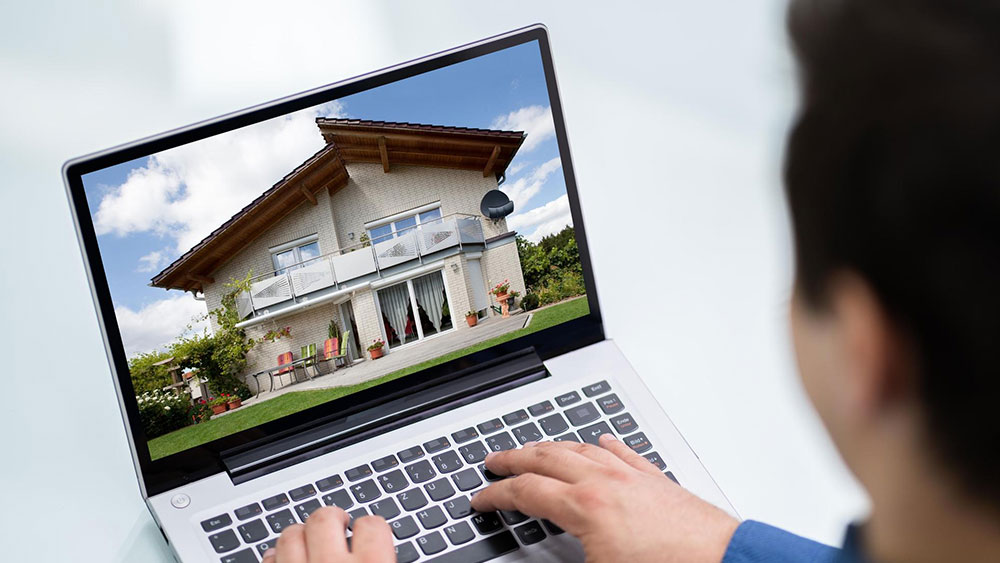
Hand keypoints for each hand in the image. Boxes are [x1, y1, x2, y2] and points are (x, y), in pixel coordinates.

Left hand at [261, 508, 393, 562]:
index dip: (370, 527)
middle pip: (324, 518)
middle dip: (331, 518)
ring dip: (299, 535)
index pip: (372, 526)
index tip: (368, 532)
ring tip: (308, 541)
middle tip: (337, 525)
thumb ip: (383, 559)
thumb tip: (386, 548)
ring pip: (290, 536)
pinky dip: (275, 557)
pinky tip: (284, 560)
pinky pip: (269, 560)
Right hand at [471, 434, 738, 562]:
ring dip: (550, 447)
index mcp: (586, 507)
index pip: (525, 491)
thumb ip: (558, 562)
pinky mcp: (656, 481)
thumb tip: (539, 561)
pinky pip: (622, 453)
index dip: (495, 495)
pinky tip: (600, 443)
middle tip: (494, 460)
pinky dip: (602, 446)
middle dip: (514, 457)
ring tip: (535, 450)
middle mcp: (606, 483)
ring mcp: (632, 477)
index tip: (480, 499)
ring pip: (580, 449)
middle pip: (546, 458)